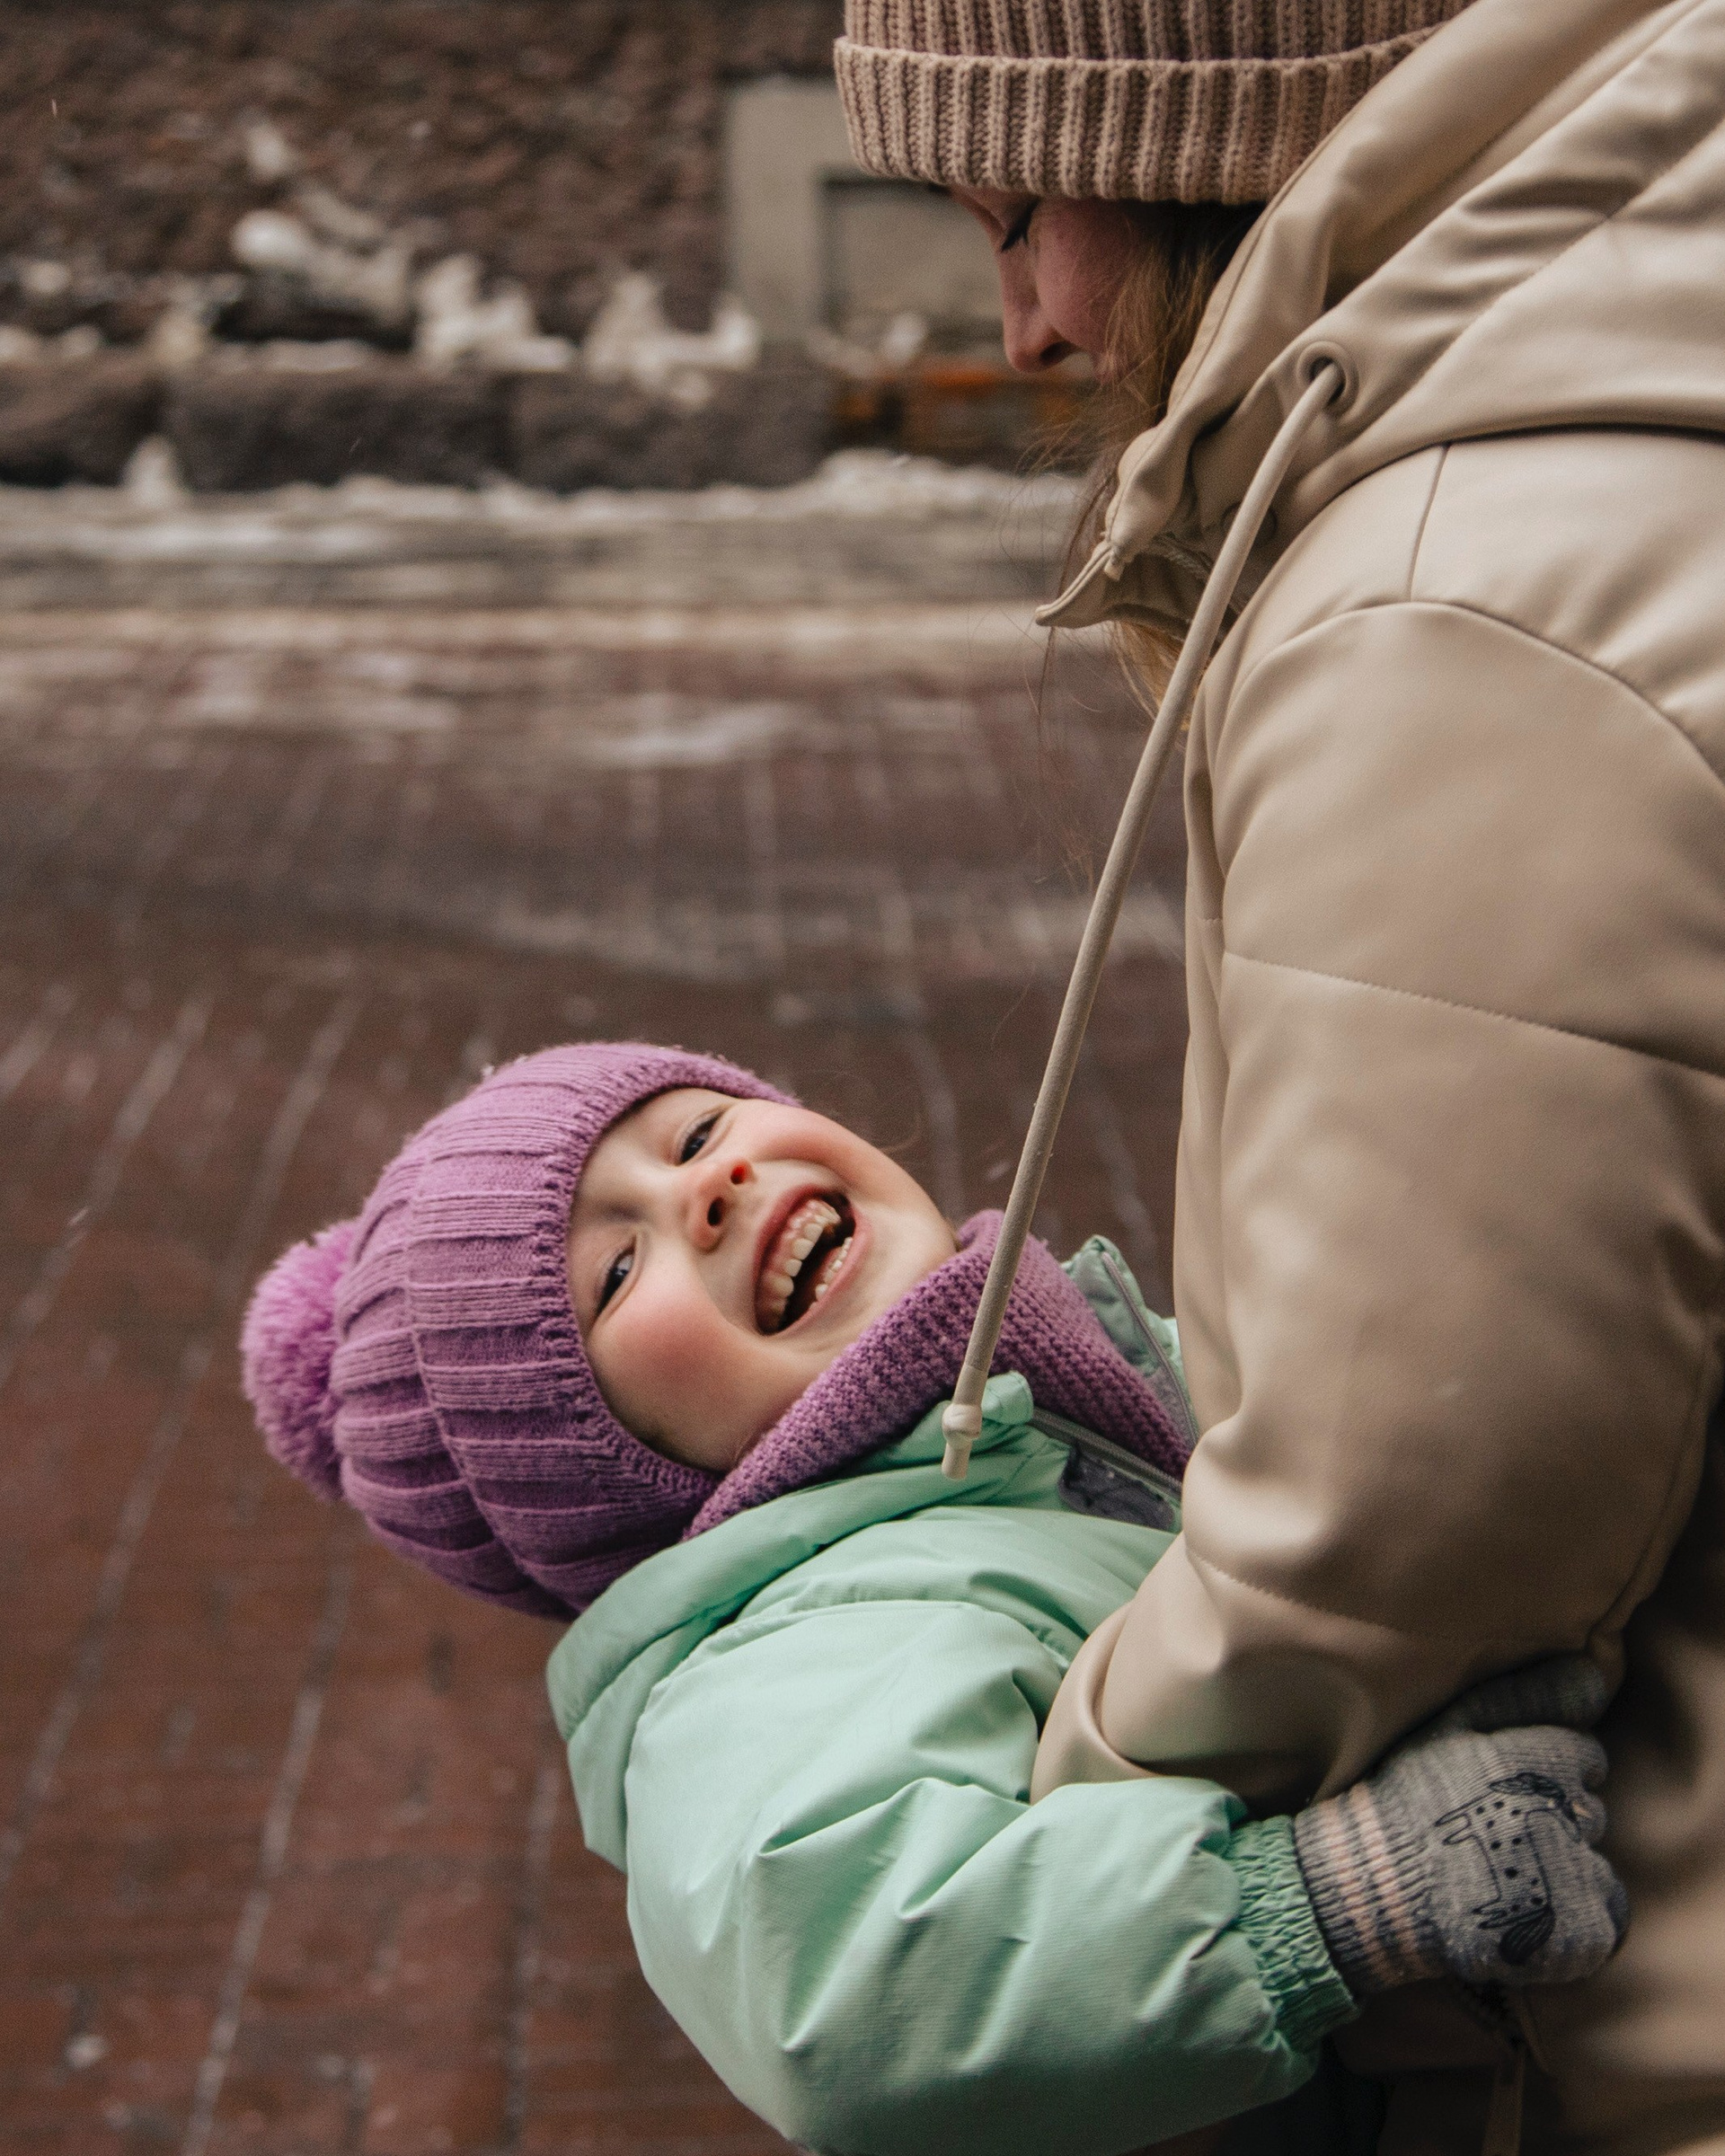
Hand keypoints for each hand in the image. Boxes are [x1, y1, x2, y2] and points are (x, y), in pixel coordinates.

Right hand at [1292, 1660, 1626, 1994]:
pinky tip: (1526, 1917)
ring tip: (1504, 1880)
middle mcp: (1557, 1815)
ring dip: (1564, 1872)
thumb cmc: (1404, 1800)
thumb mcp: (1448, 1728)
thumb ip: (1522, 1696)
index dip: (1546, 1770)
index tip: (1507, 1790)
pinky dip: (1576, 1924)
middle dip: (1554, 1820)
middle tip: (1497, 1838)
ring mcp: (1573, 1877)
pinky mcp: (1580, 1932)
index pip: (1581, 1755)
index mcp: (1529, 1762)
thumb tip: (1593, 1671)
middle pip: (1589, 1810)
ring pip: (1596, 1865)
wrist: (1372, 1891)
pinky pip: (1606, 1921)